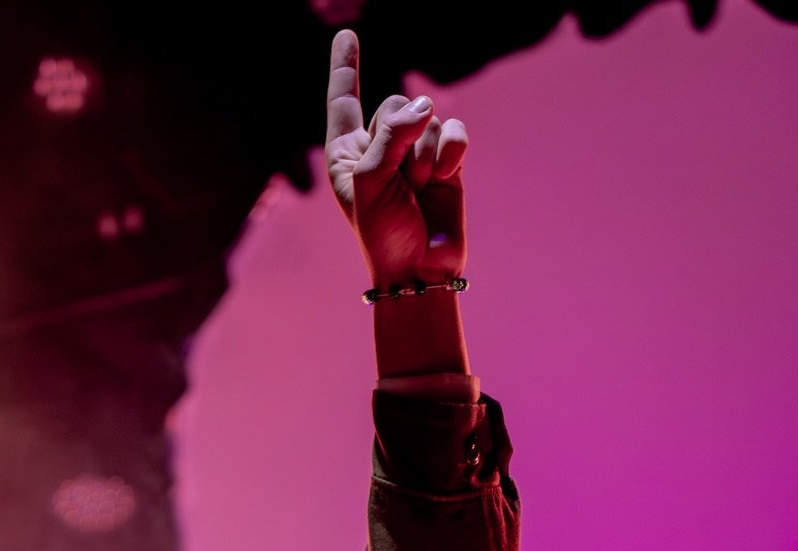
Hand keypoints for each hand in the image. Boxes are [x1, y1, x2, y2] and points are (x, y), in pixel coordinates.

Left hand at [325, 30, 467, 290]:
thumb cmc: (384, 233)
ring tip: (419, 191)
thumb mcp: (372, 181)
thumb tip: (424, 105)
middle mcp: (379, 147)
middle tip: (402, 184)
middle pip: (394, 104)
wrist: (420, 269)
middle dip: (402, 140)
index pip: (344, 100)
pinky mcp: (445, 158)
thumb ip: (390, 135)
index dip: (346, 67)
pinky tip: (445, 176)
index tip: (346, 34)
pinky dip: (450, 151)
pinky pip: (452, 129)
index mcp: (347, 154)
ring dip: (424, 157)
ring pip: (426, 117)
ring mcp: (413, 152)